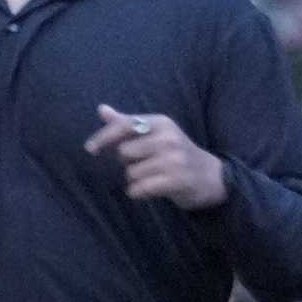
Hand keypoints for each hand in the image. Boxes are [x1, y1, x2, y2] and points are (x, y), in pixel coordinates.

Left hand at [85, 104, 226, 209]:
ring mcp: (174, 159)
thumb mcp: (156, 134)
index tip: (90, 149)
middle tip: (145, 165)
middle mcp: (168, 137)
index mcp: (161, 122)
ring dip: (135, 180)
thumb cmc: (176, 154)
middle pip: (124, 153)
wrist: (211, 177)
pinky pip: (140, 189)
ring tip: (152, 178)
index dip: (104, 137)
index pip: (125, 125)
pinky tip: (151, 190)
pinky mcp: (176, 180)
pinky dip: (139, 192)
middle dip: (128, 163)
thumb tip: (102, 109)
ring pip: (131, 173)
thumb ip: (128, 123)